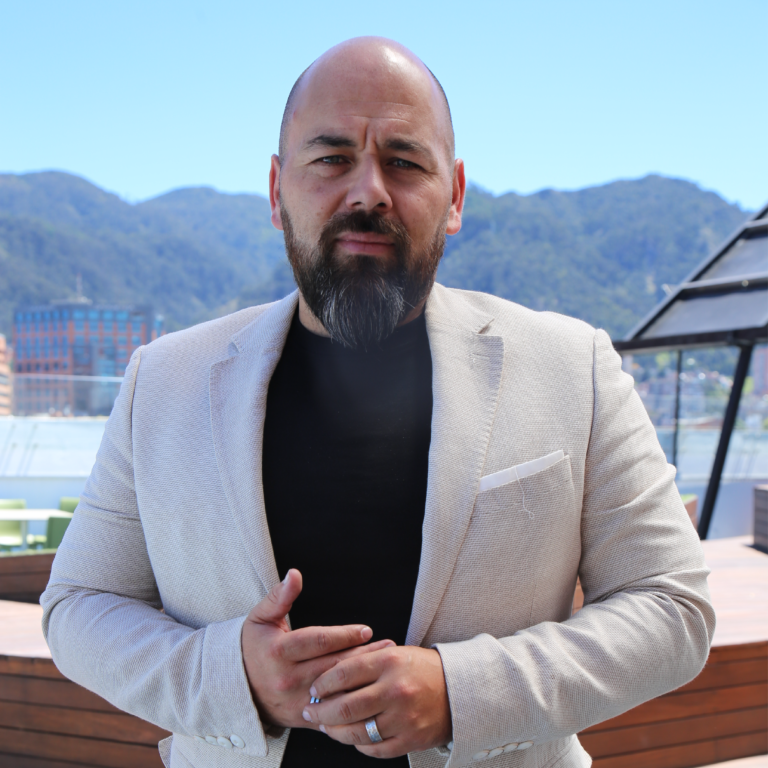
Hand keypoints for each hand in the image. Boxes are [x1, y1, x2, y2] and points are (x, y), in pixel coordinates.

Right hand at [242, 569, 394, 728]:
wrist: (236, 689)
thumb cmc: (253, 647)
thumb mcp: (260, 618)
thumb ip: (279, 596)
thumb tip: (294, 574)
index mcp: (279, 651)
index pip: (319, 641)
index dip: (345, 635)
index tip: (367, 630)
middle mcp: (287, 678)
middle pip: (333, 665)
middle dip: (363, 654)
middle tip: (388, 645)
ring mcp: (296, 701)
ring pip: (336, 689)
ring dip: (363, 677)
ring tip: (386, 665)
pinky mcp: (302, 717)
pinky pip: (332, 712)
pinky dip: (353, 702)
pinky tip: (371, 692)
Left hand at [302, 645, 451, 757]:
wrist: (459, 689)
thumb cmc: (421, 669)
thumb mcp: (394, 653)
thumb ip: (363, 661)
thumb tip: (328, 677)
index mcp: (390, 661)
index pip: (344, 673)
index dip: (322, 683)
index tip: (313, 688)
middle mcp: (395, 689)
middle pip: (346, 707)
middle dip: (321, 711)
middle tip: (309, 710)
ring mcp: (404, 717)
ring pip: (357, 732)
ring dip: (335, 731)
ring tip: (326, 726)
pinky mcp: (410, 740)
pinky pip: (375, 749)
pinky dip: (359, 746)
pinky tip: (352, 738)